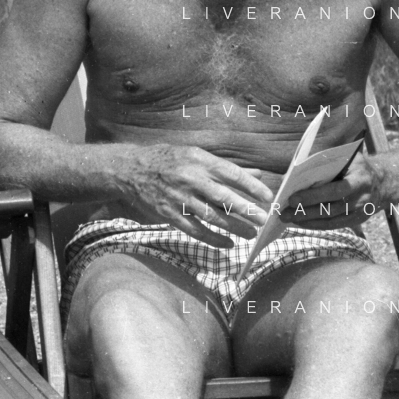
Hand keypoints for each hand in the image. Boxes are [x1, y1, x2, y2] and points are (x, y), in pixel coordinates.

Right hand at [119, 145, 273, 247]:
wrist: (130, 170)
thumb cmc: (168, 160)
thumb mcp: (195, 155)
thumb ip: (225, 168)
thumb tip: (256, 175)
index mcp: (198, 160)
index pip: (230, 173)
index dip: (250, 185)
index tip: (267, 196)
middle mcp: (190, 179)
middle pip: (223, 198)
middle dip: (246, 210)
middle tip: (264, 219)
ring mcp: (179, 199)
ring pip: (211, 217)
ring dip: (234, 227)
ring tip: (251, 233)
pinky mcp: (170, 215)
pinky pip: (195, 230)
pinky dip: (213, 239)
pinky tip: (228, 243)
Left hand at [282, 153, 389, 230]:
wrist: (385, 182)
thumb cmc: (359, 165)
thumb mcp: (348, 157)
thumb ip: (325, 162)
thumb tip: (294, 171)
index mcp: (359, 179)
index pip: (334, 190)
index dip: (313, 196)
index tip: (292, 197)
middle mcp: (360, 199)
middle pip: (329, 209)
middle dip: (304, 212)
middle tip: (283, 212)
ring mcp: (360, 213)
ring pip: (329, 220)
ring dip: (306, 220)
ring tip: (286, 218)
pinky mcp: (357, 221)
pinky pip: (333, 225)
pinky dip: (315, 225)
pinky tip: (301, 222)